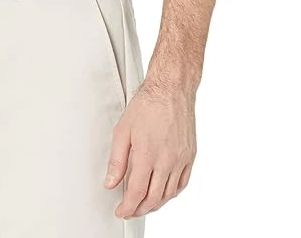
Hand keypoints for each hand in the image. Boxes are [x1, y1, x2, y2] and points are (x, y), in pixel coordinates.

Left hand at [104, 83, 196, 218]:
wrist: (171, 89)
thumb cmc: (147, 104)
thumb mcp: (123, 130)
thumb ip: (116, 160)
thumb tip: (110, 182)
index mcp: (148, 154)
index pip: (137, 192)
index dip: (127, 207)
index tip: (121, 211)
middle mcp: (167, 160)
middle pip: (154, 198)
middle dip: (139, 209)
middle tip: (130, 210)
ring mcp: (181, 159)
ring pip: (169, 194)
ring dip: (155, 204)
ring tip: (143, 204)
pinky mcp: (190, 156)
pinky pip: (182, 184)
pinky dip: (171, 194)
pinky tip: (163, 193)